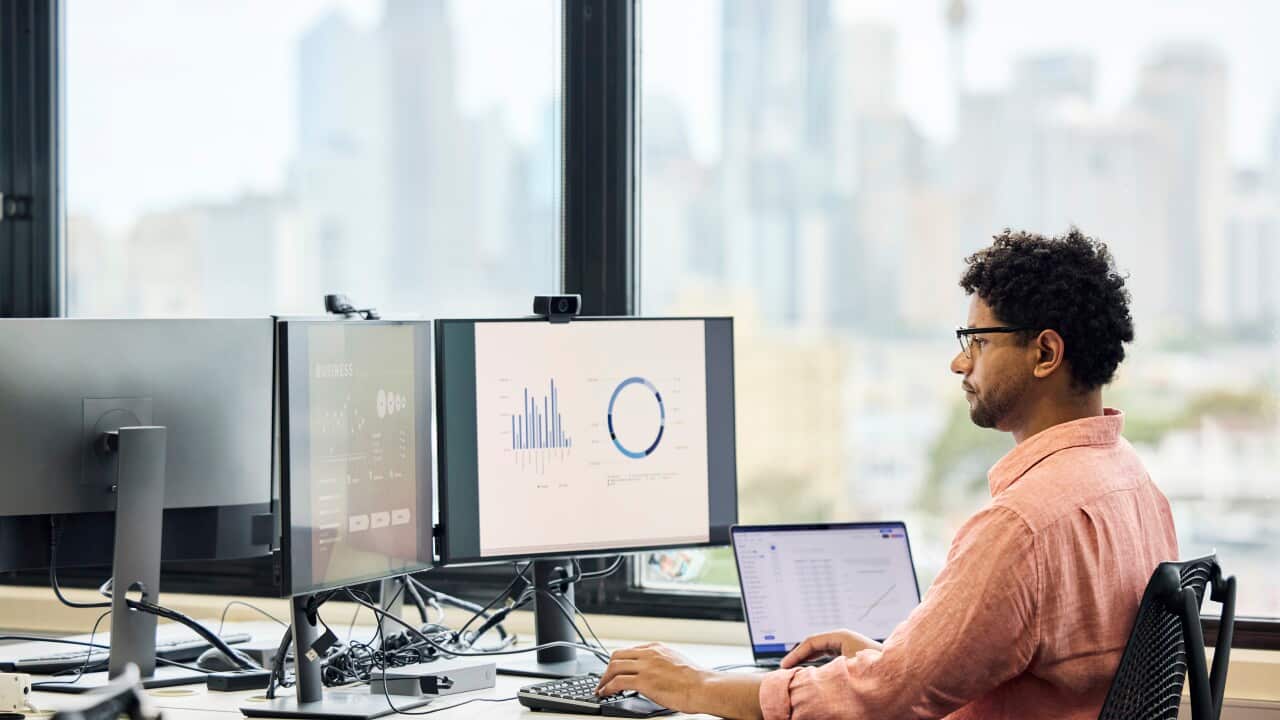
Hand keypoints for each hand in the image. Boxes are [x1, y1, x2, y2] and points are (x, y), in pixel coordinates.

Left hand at [595, 643, 709, 713]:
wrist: (702, 686)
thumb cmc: (695, 679)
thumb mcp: (676, 661)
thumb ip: (661, 663)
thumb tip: (655, 672)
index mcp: (656, 648)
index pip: (629, 650)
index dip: (619, 661)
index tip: (614, 670)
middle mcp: (648, 654)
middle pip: (617, 655)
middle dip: (607, 668)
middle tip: (604, 679)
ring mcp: (645, 666)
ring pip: (614, 667)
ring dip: (604, 679)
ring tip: (601, 688)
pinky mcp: (644, 681)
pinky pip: (618, 682)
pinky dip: (608, 687)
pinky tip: (605, 693)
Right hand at [779, 629, 881, 668]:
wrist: (897, 672)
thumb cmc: (874, 669)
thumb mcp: (844, 669)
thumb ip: (823, 671)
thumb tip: (804, 678)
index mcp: (840, 636)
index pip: (811, 642)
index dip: (795, 654)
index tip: (784, 666)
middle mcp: (842, 638)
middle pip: (813, 645)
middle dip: (798, 656)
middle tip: (785, 669)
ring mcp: (846, 645)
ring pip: (819, 650)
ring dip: (806, 660)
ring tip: (793, 671)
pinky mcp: (849, 654)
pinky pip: (827, 655)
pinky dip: (816, 662)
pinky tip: (809, 671)